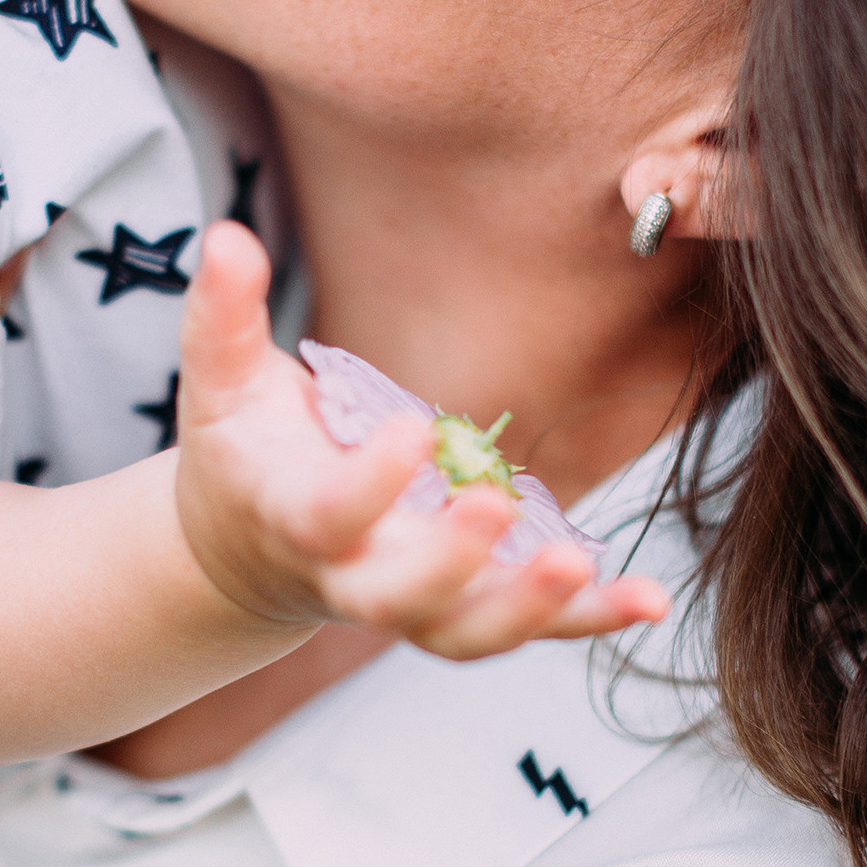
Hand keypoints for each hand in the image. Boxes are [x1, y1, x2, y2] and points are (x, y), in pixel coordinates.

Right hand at [174, 225, 668, 660]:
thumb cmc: (242, 453)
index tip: (411, 427)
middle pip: (396, 598)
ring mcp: (409, 603)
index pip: (327, 517)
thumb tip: (227, 236)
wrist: (245, 555)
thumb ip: (224, 314)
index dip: (367, 483)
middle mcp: (351, 577)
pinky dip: (585, 619)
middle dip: (448, 562)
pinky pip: (525, 627)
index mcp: (293, 520)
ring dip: (527, 609)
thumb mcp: (220, 383)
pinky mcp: (460, 607)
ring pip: (463, 630)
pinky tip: (646, 600)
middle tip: (495, 504)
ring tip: (582, 567)